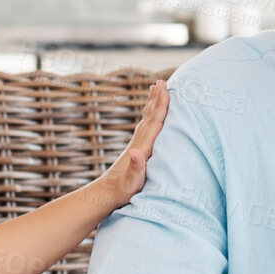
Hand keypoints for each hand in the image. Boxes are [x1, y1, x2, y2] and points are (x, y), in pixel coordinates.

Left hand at [92, 80, 168, 208]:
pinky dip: (149, 114)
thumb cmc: (124, 190)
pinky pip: (145, 125)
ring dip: (152, 102)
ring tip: (155, 87)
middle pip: (150, 116)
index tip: (166, 91)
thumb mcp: (132, 181)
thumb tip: (135, 153)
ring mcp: (136, 143)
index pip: (154, 123)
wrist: (108, 192)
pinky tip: (150, 111)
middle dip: (157, 99)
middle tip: (162, 81)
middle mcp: (138, 142)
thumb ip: (135, 167)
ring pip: (147, 118)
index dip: (161, 107)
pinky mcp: (136, 147)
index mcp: (142, 147)